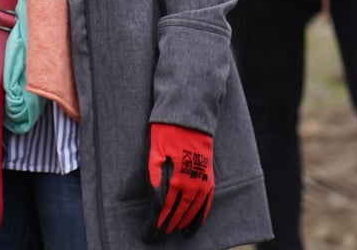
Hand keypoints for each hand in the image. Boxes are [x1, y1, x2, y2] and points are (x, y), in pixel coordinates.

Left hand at [144, 123, 213, 239]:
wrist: (191, 119)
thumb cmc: (167, 134)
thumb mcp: (154, 153)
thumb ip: (154, 179)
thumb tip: (157, 204)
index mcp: (176, 180)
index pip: (164, 211)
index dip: (155, 225)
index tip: (147, 235)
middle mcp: (192, 186)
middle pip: (177, 214)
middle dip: (165, 228)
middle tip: (155, 238)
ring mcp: (203, 184)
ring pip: (191, 213)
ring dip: (180, 225)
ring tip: (171, 234)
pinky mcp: (209, 180)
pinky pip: (206, 206)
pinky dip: (198, 219)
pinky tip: (191, 228)